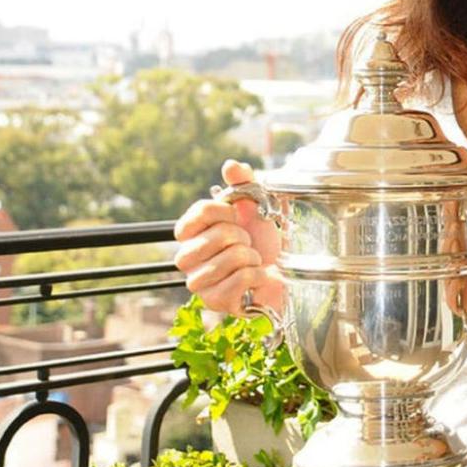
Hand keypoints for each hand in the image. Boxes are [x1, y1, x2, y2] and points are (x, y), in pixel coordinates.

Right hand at [173, 159, 283, 313]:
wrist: (280, 278)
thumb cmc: (262, 243)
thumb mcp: (256, 208)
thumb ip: (243, 183)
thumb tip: (230, 165)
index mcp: (190, 232)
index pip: (200, 212)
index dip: (226, 211)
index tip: (237, 217)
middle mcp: (186, 257)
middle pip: (218, 235)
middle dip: (243, 237)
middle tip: (246, 244)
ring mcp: (198, 282)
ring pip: (231, 257)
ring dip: (252, 257)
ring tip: (251, 261)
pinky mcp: (214, 302)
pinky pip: (242, 278)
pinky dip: (258, 275)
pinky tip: (257, 277)